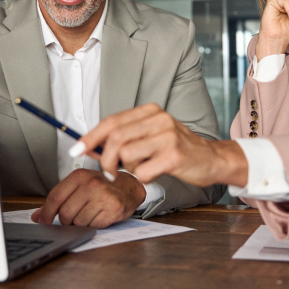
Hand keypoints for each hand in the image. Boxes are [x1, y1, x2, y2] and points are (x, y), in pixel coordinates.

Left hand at [30, 168, 145, 227]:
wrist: (129, 187)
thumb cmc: (102, 186)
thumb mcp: (79, 185)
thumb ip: (58, 199)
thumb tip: (37, 216)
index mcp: (80, 175)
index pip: (55, 197)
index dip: (46, 213)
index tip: (43, 221)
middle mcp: (91, 184)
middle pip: (65, 213)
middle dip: (65, 221)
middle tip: (71, 218)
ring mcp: (103, 197)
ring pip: (78, 222)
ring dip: (79, 224)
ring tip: (88, 214)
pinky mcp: (113, 210)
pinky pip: (92, 226)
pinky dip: (92, 225)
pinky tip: (98, 216)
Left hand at [76, 103, 248, 187]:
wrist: (212, 159)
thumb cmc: (176, 148)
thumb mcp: (152, 134)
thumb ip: (126, 136)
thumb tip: (91, 146)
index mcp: (150, 110)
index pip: (112, 121)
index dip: (91, 137)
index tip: (77, 149)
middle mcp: (159, 119)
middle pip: (116, 138)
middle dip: (106, 160)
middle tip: (110, 172)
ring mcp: (168, 136)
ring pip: (127, 155)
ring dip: (129, 169)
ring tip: (144, 167)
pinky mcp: (174, 155)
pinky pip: (143, 171)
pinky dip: (144, 177)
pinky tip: (156, 173)